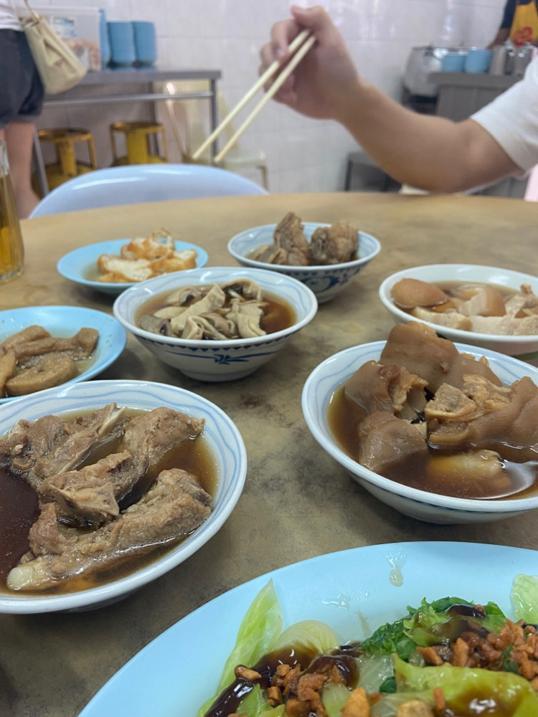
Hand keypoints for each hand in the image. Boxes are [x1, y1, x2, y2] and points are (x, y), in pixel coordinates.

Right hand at [259, 5, 358, 121]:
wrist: (342, 100)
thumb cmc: (340, 69)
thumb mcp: (333, 40)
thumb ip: (318, 19)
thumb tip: (293, 9)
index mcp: (299, 36)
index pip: (279, 30)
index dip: (278, 41)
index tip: (285, 56)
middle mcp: (288, 50)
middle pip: (267, 49)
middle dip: (271, 62)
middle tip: (286, 75)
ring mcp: (284, 70)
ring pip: (264, 69)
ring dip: (273, 80)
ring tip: (291, 90)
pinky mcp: (281, 88)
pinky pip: (269, 88)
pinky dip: (276, 94)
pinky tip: (292, 98)